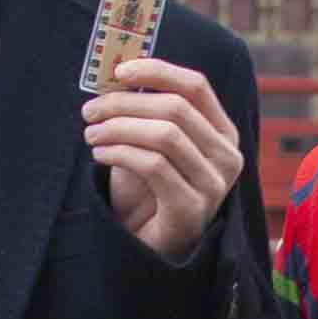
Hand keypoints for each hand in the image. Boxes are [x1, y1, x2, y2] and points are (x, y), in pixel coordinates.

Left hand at [86, 54, 243, 262]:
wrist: (149, 246)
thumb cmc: (147, 190)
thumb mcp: (149, 143)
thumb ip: (144, 111)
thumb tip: (118, 73)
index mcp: (221, 133)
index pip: (196, 86)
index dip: (157, 71)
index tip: (119, 72)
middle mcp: (227, 156)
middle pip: (176, 108)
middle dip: (125, 103)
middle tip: (90, 110)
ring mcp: (215, 184)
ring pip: (165, 134)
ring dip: (118, 128)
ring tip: (90, 134)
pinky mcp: (193, 209)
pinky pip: (154, 165)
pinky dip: (120, 153)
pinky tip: (99, 154)